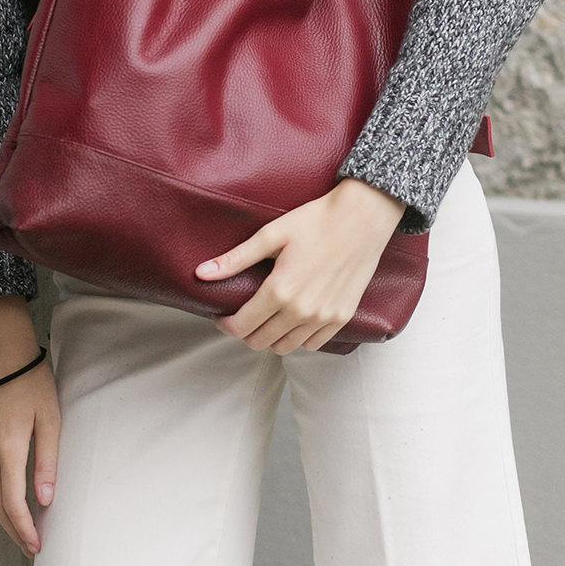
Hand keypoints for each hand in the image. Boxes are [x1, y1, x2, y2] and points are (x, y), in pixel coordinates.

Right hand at [0, 295, 60, 557]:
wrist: (4, 354)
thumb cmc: (33, 383)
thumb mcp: (50, 419)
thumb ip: (47, 461)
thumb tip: (45, 501)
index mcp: (8, 447)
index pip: (12, 502)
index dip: (23, 528)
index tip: (36, 545)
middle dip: (13, 530)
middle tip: (30, 548)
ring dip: (3, 517)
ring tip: (22, 532)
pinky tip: (9, 503)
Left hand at [195, 178, 406, 353]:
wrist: (363, 218)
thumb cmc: (317, 220)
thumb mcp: (272, 234)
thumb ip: (236, 259)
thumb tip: (201, 274)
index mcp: (280, 290)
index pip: (241, 327)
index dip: (225, 324)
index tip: (222, 315)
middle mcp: (302, 310)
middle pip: (260, 342)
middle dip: (245, 332)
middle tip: (244, 314)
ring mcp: (324, 317)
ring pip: (285, 348)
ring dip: (271, 337)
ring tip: (267, 317)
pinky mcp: (341, 317)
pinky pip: (312, 344)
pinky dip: (298, 338)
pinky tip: (294, 318)